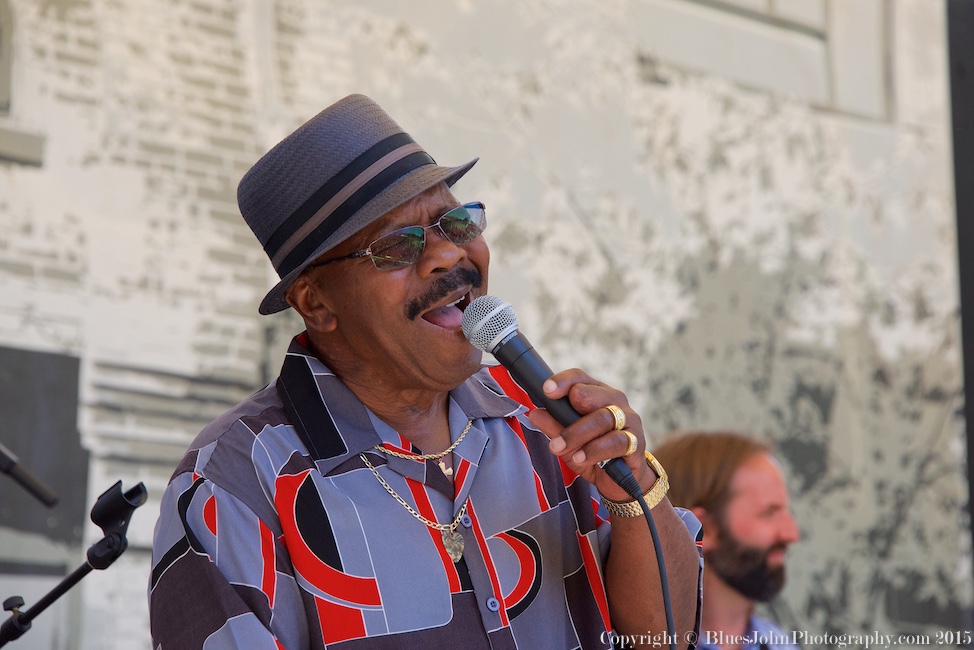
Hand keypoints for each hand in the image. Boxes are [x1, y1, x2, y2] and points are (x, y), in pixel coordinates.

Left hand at [526, 368, 652, 501]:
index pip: (579, 378)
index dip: (563, 381)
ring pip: (603, 418)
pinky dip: (595, 450)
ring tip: (558, 447)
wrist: (620, 480)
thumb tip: (534, 414)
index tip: (546, 390)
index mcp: (596, 393)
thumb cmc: (592, 452)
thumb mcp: (568, 441)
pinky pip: (617, 441)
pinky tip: (581, 458)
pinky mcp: (636, 442)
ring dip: (576, 434)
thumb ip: (553, 426)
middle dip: (571, 407)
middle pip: (591, 395)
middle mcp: (614, 402)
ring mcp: (628, 420)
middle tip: (554, 420)